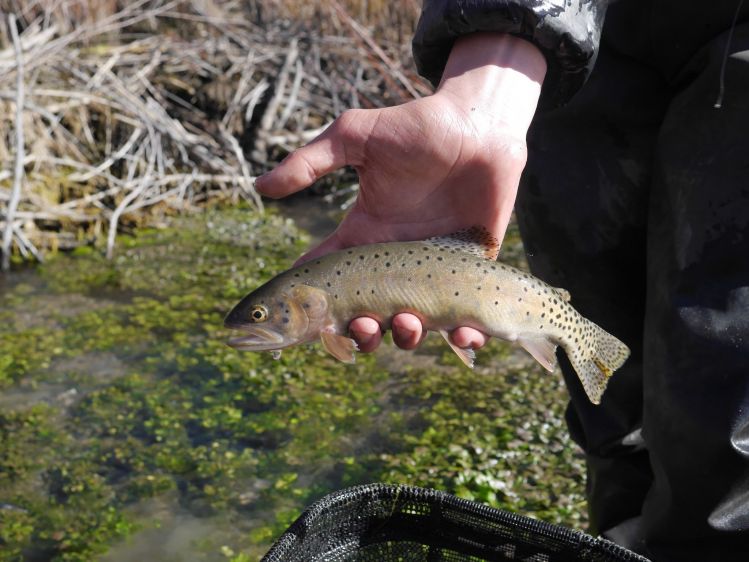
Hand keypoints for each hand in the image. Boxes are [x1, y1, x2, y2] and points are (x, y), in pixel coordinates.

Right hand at [256, 33, 545, 352]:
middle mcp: (394, 261)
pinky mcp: (469, 274)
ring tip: (407, 323)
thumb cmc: (415, 127)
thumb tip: (260, 187)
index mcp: (363, 236)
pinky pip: (466, 318)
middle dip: (360, 333)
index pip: (327, 277)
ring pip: (412, 325)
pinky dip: (464, 338)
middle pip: (367, 314)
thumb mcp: (355, 137)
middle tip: (362, 325)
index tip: (300, 319)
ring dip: (404, 337)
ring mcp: (432, 271)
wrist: (478, 126)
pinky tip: (462, 335)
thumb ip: (310, 162)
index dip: (310, 301)